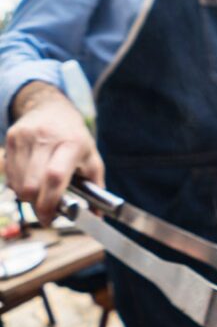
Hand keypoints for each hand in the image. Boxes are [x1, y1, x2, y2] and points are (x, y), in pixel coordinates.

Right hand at [5, 83, 103, 223]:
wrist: (51, 108)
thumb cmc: (75, 137)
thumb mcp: (91, 158)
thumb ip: (95, 188)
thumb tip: (98, 217)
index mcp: (72, 144)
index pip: (55, 177)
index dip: (50, 202)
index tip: (51, 218)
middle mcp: (47, 138)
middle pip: (32, 184)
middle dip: (37, 204)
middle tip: (46, 211)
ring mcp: (25, 137)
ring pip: (17, 182)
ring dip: (27, 196)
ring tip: (40, 192)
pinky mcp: (11, 138)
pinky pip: (9, 173)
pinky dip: (18, 184)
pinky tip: (30, 178)